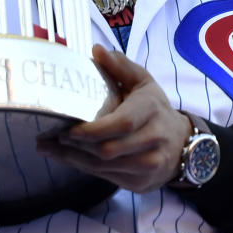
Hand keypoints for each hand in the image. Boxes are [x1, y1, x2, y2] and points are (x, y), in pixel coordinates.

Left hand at [35, 45, 190, 193]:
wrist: (183, 145)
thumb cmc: (155, 109)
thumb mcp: (144, 83)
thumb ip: (121, 66)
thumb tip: (97, 50)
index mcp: (151, 110)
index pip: (123, 123)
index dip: (93, 130)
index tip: (68, 129)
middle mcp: (153, 139)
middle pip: (109, 149)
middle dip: (76, 146)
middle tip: (50, 137)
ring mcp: (149, 164)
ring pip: (104, 167)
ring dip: (74, 159)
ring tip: (50, 148)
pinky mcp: (141, 182)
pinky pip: (106, 177)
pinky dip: (83, 168)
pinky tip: (66, 158)